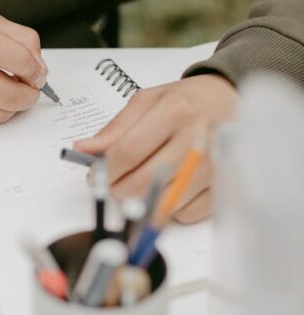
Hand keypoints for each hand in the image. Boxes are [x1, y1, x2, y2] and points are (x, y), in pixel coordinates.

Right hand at [0, 7, 47, 125]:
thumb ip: (19, 37)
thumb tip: (40, 69)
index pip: (22, 61)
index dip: (36, 69)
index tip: (36, 72)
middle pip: (14, 96)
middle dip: (30, 95)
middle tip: (29, 88)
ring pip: (1, 114)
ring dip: (8, 104)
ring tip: (0, 87)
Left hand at [74, 74, 237, 222]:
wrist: (231, 100)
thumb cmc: (187, 101)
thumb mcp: (148, 101)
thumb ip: (116, 128)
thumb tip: (84, 149)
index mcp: (175, 111)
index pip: (128, 152)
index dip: (104, 170)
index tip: (95, 174)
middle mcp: (197, 139)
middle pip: (142, 182)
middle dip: (118, 189)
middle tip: (115, 182)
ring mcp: (215, 167)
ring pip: (161, 203)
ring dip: (144, 200)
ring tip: (144, 180)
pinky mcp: (224, 188)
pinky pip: (185, 214)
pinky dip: (171, 207)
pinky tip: (171, 186)